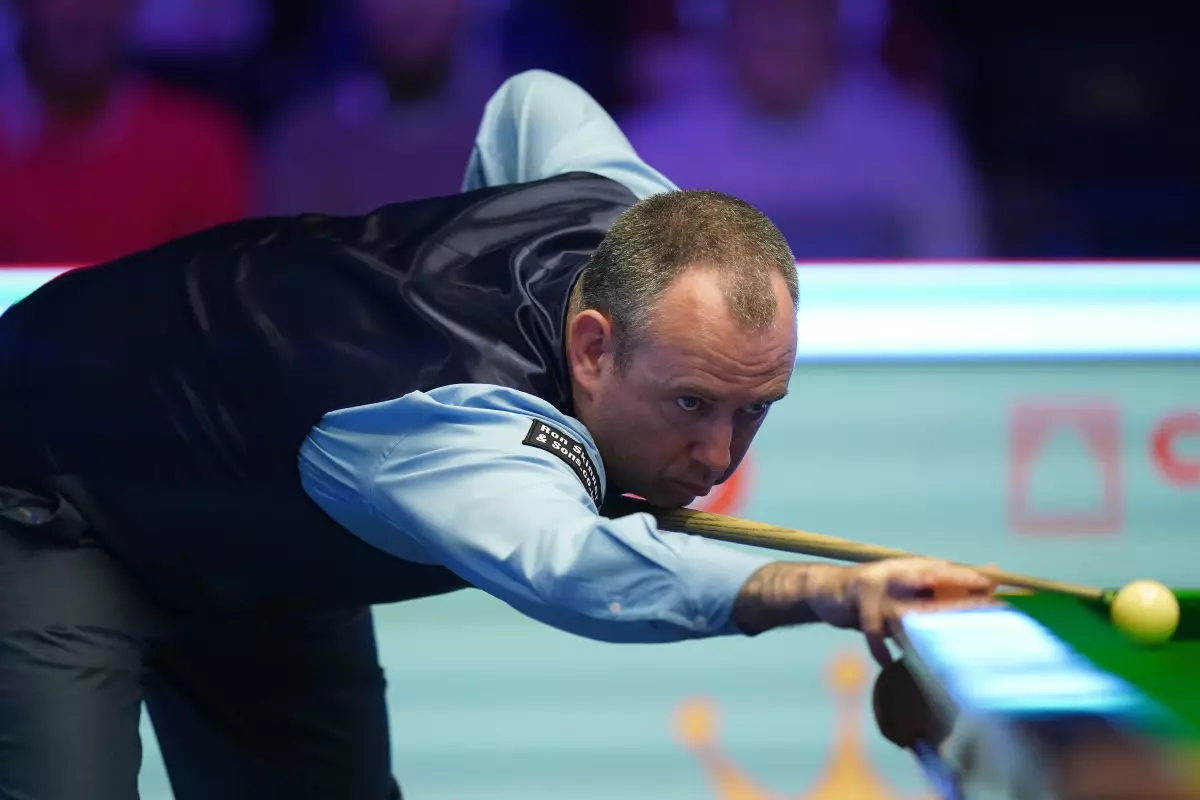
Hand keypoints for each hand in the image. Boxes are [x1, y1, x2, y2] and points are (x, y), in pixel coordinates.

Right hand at [731, 558, 993, 665]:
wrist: (828, 590)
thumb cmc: (878, 594)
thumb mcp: (911, 584)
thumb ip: (946, 583)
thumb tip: (992, 577)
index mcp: (915, 568)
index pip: (948, 572)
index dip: (971, 580)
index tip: (996, 594)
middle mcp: (899, 573)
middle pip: (934, 587)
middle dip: (958, 603)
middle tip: (983, 613)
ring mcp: (878, 586)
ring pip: (905, 609)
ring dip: (921, 625)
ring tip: (936, 643)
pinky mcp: (858, 601)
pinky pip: (872, 628)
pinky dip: (879, 646)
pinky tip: (886, 660)